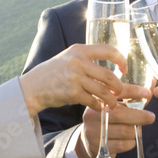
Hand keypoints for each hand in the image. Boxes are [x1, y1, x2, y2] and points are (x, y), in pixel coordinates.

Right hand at [20, 44, 145, 117]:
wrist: (32, 87)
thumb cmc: (52, 73)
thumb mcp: (68, 57)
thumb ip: (86, 59)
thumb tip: (110, 65)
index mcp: (79, 50)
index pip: (108, 50)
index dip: (121, 60)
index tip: (125, 69)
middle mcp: (78, 61)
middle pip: (109, 75)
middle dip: (119, 87)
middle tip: (120, 93)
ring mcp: (75, 77)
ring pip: (103, 90)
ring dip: (111, 100)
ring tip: (113, 104)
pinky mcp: (72, 93)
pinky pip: (93, 101)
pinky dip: (98, 106)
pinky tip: (99, 107)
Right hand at [77, 85, 154, 157]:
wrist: (88, 142)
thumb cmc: (106, 121)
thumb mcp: (114, 107)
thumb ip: (131, 99)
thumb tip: (151, 88)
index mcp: (97, 101)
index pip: (115, 93)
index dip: (133, 92)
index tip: (148, 93)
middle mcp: (92, 115)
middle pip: (120, 114)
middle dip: (140, 116)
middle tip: (151, 117)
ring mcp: (93, 131)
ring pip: (123, 131)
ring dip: (135, 131)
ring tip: (137, 129)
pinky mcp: (97, 146)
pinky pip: (121, 145)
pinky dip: (131, 142)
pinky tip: (130, 139)